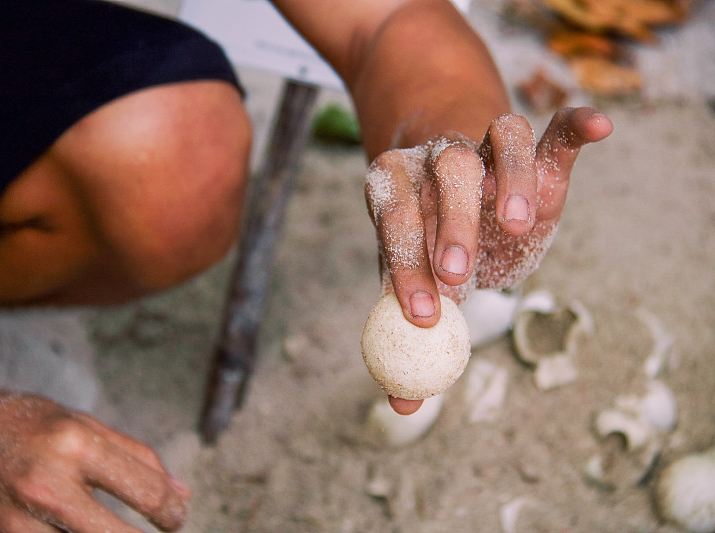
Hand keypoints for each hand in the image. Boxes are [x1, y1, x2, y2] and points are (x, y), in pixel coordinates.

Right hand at [0, 385, 189, 531]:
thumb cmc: (25, 426)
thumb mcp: (82, 424)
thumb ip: (136, 457)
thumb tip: (183, 494)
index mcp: (76, 443)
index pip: (146, 490)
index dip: (171, 511)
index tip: (175, 517)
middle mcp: (47, 484)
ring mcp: (17, 521)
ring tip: (114, 531)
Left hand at [365, 107, 612, 413]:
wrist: (458, 202)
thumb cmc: (431, 254)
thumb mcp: (418, 290)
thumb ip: (407, 339)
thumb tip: (402, 404)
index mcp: (398, 187)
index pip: (395, 215)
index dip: (405, 262)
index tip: (426, 313)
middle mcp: (439, 156)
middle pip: (446, 171)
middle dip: (450, 223)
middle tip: (459, 277)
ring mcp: (486, 143)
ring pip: (500, 139)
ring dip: (509, 178)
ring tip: (516, 225)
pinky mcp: (531, 144)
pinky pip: (550, 126)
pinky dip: (573, 125)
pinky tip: (595, 130)